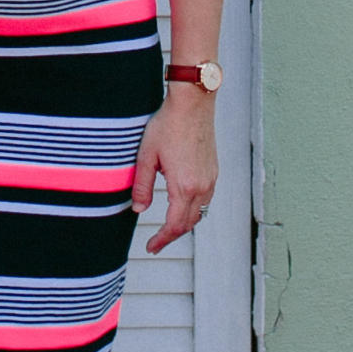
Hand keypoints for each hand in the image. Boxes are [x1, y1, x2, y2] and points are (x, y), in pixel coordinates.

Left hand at [132, 88, 217, 253]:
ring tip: (167, 229)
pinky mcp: (213, 171)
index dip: (162, 240)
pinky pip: (205, 200)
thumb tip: (138, 209)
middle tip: (156, 244)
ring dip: (184, 224)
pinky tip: (182, 207)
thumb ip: (142, 186)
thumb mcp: (147, 156)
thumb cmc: (168, 125)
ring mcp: (211, 179)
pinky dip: (193, 210)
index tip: (151, 247)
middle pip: (189, 224)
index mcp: (184, 186)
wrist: (193, 104)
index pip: (174, 225)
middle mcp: (202, 187)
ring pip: (200, 213)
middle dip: (172, 236)